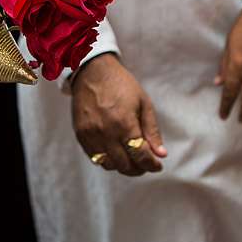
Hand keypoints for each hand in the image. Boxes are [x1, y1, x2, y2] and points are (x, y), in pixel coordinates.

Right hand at [71, 53, 166, 175]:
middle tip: (146, 163)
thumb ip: (152, 131)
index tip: (157, 165)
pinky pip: (95, 158)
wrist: (92, 72)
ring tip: (132, 158)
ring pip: (109, 165)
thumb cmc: (121, 84)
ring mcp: (90, 135)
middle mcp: (105, 132)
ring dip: (123, 166)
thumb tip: (161, 154)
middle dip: (139, 169)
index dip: (152, 164)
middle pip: (125, 165)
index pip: (140, 155)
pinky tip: (116, 152)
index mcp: (124, 122)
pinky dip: (108, 160)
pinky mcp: (81, 135)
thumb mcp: (143, 103)